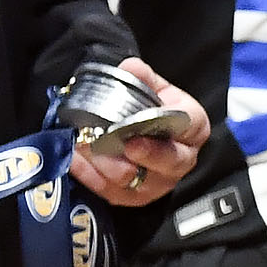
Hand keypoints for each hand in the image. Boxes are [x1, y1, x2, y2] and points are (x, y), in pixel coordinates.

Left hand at [67, 58, 208, 206]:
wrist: (141, 132)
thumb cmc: (152, 110)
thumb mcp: (153, 88)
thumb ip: (142, 78)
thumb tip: (130, 67)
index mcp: (192, 127)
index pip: (189, 125)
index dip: (166, 124)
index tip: (144, 122)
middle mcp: (182, 159)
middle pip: (167, 161)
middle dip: (140, 152)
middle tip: (114, 139)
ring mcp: (159, 183)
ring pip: (134, 180)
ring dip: (106, 162)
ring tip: (84, 143)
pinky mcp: (135, 198)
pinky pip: (111, 192)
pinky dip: (89, 176)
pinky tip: (74, 158)